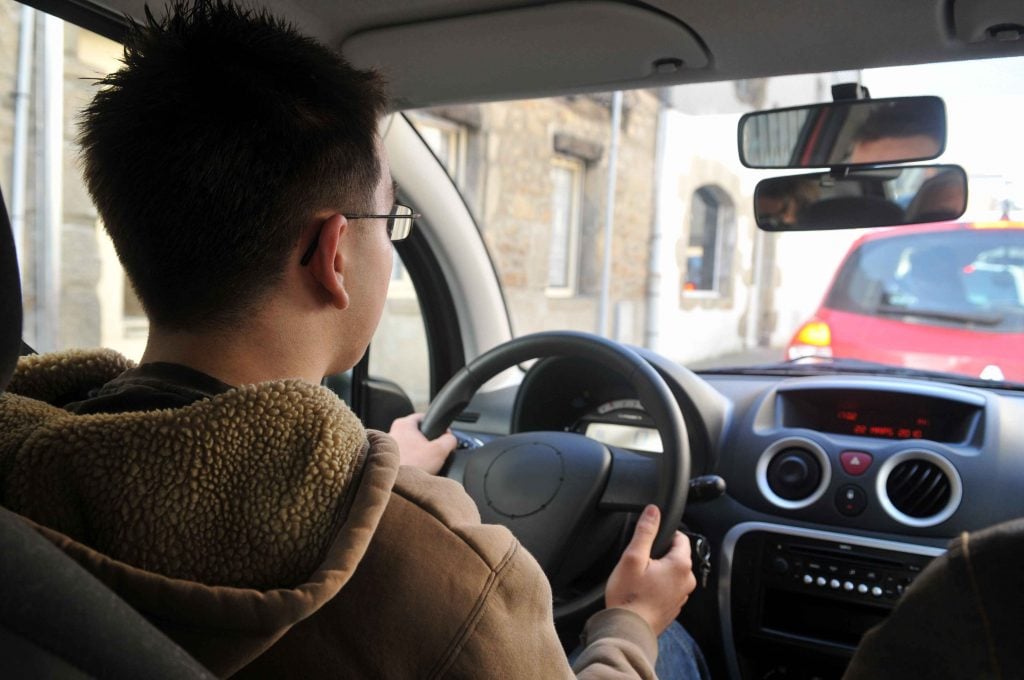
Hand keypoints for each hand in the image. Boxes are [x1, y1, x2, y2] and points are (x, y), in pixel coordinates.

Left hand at [388, 413, 456, 474]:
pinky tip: (415, 471)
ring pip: (410, 446)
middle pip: (417, 433)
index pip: (425, 417)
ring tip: (424, 465)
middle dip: (428, 443)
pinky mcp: (387, 459)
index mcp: (404, 424)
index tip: (443, 436)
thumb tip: (451, 440)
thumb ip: (449, 440)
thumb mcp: (439, 451)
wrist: (394, 486)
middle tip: (435, 453)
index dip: (438, 426)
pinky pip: (404, 457)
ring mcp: (388, 446)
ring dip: (418, 454)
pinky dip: (410, 462)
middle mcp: (392, 431)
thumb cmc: (410, 467)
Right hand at [605, 504, 696, 635]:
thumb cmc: (629, 596)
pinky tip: (641, 592)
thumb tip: (653, 511)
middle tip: (638, 562)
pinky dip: (657, 586)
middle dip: (659, 554)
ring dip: (658, 571)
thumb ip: (645, 531)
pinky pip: (668, 588)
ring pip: (672, 573)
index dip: (663, 534)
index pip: (680, 537)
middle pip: (676, 556)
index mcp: (681, 565)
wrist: (628, 630)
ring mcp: (682, 596)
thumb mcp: (633, 557)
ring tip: (638, 578)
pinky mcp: (673, 607)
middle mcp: (687, 580)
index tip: (647, 541)